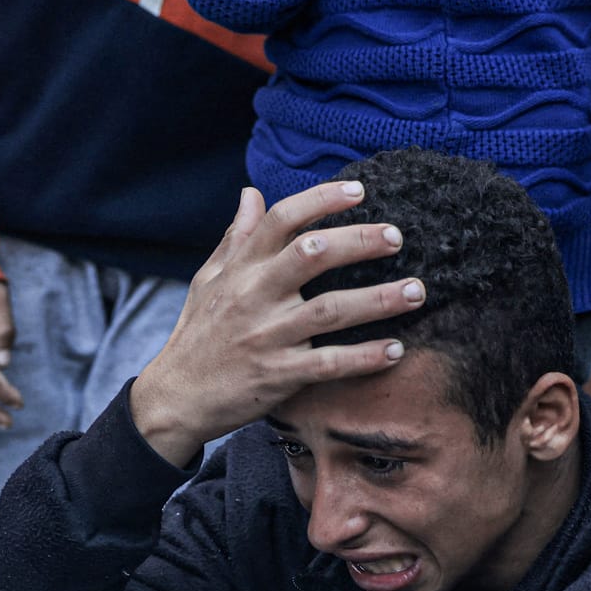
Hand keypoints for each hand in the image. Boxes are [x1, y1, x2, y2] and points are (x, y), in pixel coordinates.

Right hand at [130, 185, 422, 466]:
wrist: (175, 399)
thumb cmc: (196, 336)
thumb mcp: (207, 280)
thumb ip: (235, 238)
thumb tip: (252, 194)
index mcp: (240, 270)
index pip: (282, 220)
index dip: (322, 200)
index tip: (360, 191)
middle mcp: (254, 297)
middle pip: (312, 255)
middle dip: (360, 242)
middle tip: (396, 238)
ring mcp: (267, 337)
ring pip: (330, 311)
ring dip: (379, 300)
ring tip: (416, 292)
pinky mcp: (277, 376)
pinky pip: (329, 364)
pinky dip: (364, 357)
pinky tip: (395, 350)